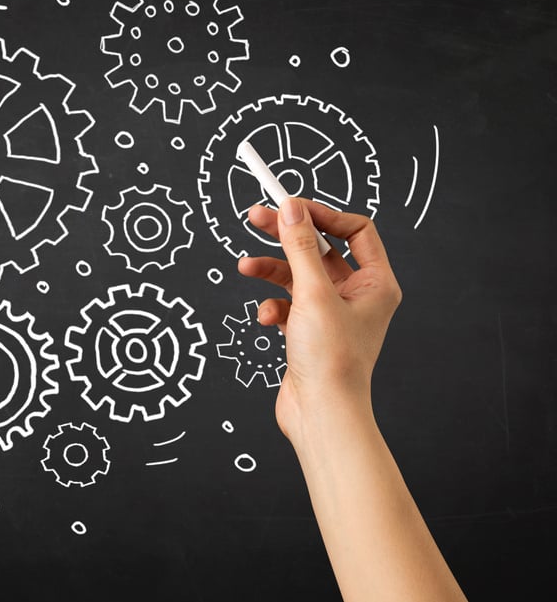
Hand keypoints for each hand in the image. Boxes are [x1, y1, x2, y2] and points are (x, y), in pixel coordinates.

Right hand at [237, 198, 401, 443]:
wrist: (322, 415)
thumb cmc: (332, 361)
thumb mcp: (313, 294)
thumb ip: (299, 247)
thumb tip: (291, 208)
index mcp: (375, 283)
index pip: (355, 230)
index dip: (322, 214)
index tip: (290, 206)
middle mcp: (357, 295)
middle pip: (319, 249)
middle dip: (286, 235)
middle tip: (255, 216)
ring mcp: (331, 314)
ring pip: (297, 276)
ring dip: (270, 270)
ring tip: (245, 267)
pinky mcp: (309, 332)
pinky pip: (287, 304)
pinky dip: (272, 306)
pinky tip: (266, 319)